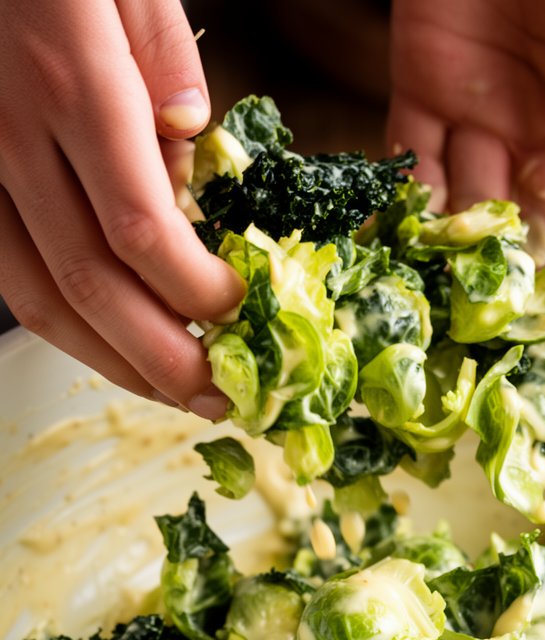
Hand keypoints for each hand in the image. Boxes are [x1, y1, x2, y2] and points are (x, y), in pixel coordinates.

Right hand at [0, 0, 243, 415]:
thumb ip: (162, 57)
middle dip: (165, 358)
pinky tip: (112, 346)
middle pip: (93, 286)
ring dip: (114, 362)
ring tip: (173, 393)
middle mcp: (16, 140)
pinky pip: (12, 277)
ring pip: (42, 300)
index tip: (241, 311)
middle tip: (219, 397)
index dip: (196, 291)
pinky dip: (67, 326)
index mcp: (71, 85)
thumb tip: (195, 139)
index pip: (142, 230)